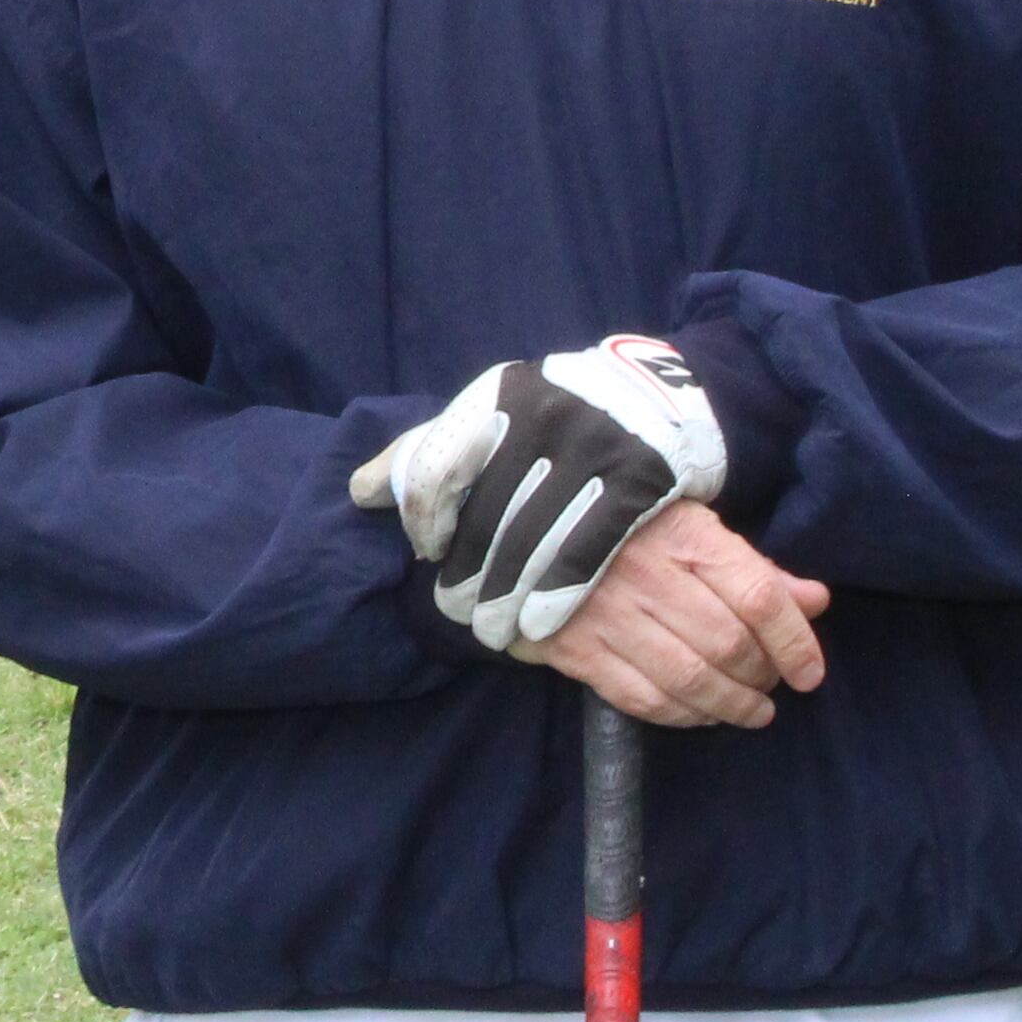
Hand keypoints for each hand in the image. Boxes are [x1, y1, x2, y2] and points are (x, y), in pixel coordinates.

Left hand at [350, 339, 729, 649]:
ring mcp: (595, 443)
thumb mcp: (492, 411)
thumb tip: (361, 491)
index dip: (424, 520)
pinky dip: (555, 595)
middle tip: (457, 613)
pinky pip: (586, 548)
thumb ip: (428, 449)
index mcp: (496, 394)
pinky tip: (537, 626)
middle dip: (465, 575)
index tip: (429, 552)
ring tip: (492, 630)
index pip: (437, 466)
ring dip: (504, 596)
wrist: (660, 391)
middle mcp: (543, 413)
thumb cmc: (556, 414)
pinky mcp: (639, 475)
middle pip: (486, 515)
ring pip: (532, 539)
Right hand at [521, 503, 830, 729]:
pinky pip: (642, 698)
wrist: (520, 520)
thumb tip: (815, 601)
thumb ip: (753, 568)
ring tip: (751, 711)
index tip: (811, 674)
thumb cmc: (623, 521)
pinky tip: (700, 713)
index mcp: (685, 536)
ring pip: (689, 679)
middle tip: (772, 686)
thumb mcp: (692, 524)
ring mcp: (608, 615)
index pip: (759, 598)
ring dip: (730, 705)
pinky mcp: (576, 649)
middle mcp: (650, 577)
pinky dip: (681, 715)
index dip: (795, 642)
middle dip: (761, 676)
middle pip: (728, 644)